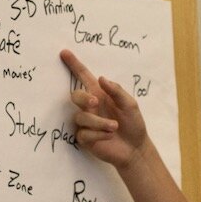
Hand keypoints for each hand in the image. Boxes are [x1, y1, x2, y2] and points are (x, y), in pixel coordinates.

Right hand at [59, 49, 147, 170]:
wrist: (135, 148)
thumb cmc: (133, 123)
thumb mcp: (130, 104)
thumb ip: (117, 91)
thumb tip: (101, 78)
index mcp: (100, 94)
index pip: (84, 77)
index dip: (75, 65)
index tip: (65, 53)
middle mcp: (90, 107)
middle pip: (75, 96)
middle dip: (83, 98)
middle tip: (96, 102)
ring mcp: (86, 123)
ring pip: (81, 117)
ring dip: (99, 122)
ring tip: (114, 127)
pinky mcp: (85, 138)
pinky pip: (84, 133)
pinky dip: (98, 134)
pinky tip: (109, 136)